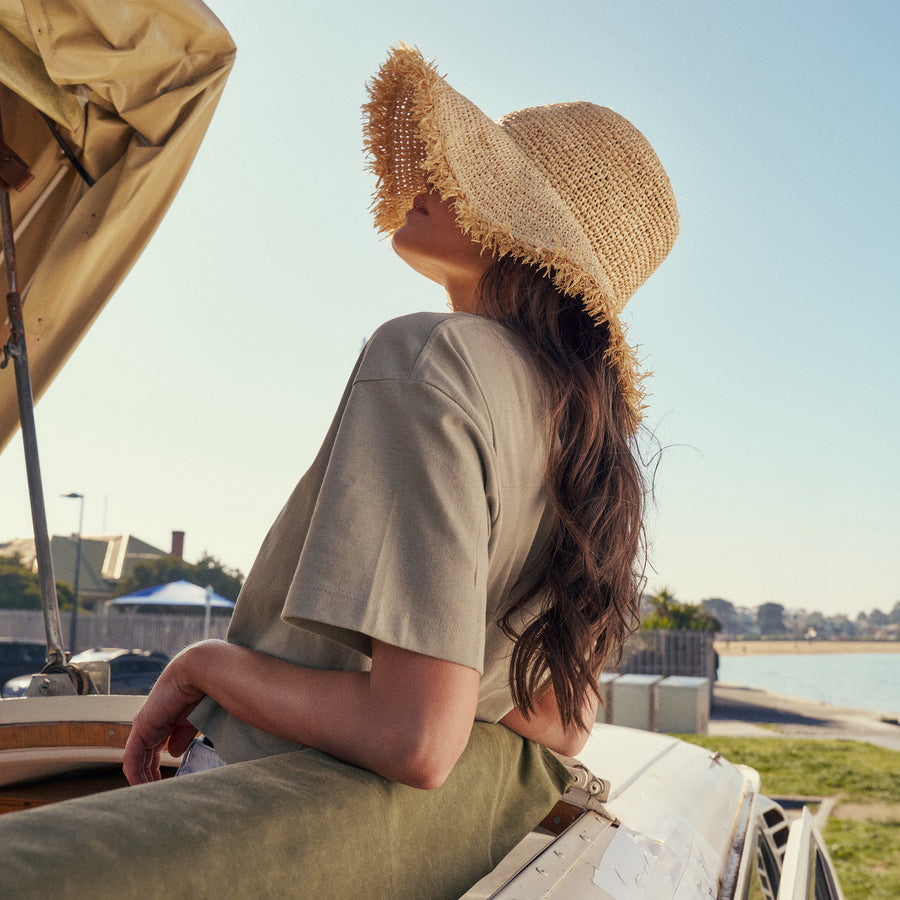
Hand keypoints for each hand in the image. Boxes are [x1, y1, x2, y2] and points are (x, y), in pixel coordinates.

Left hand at [123, 650, 204, 784]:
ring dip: (143, 779)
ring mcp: (144, 726)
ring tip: (151, 796)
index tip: (166, 784)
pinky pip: (132, 757)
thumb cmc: (202, 691)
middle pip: (144, 757)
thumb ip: (182, 737)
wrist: (198, 672)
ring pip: (137, 760)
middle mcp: (152, 724)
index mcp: (165, 721)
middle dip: (149, 776)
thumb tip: (174, 754)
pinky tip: (142, 786)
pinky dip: (135, 773)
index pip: (155, 750)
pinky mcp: (141, 728)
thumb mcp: (193, 721)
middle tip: (157, 795)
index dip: (158, 768)